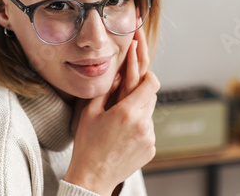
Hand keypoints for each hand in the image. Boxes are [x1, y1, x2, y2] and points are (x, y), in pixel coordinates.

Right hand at [65, 29, 159, 195]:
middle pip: (151, 94)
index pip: (150, 82)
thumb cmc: (87, 144)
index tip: (140, 62)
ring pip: (149, 112)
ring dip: (138, 107)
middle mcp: (143, 124)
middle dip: (140, 87)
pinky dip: (139, 124)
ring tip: (119, 116)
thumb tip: (118, 74)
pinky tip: (122, 133)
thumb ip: (106, 90)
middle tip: (127, 84)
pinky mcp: (151, 148)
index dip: (146, 70)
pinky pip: (148, 128)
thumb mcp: (90, 112)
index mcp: (127, 112)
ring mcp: (149, 138)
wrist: (93, 177)